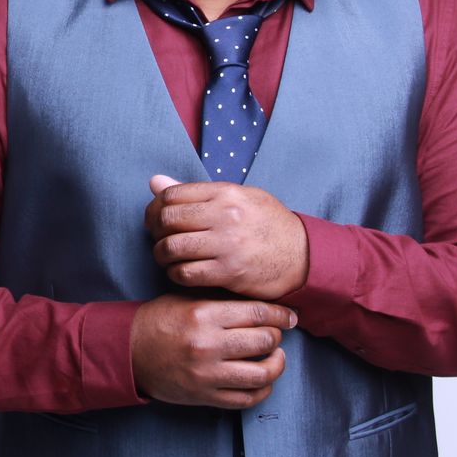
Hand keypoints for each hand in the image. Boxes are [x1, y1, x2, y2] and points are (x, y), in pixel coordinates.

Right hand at [129, 295, 295, 407]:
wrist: (128, 350)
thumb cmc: (159, 321)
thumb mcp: (187, 300)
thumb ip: (222, 302)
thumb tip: (262, 306)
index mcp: (204, 314)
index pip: (258, 312)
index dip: (280, 314)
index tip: (290, 317)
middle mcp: (208, 344)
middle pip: (265, 340)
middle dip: (276, 336)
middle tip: (276, 334)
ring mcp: (207, 373)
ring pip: (262, 373)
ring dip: (276, 365)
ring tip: (274, 357)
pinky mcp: (204, 395)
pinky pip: (246, 398)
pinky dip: (262, 390)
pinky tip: (262, 380)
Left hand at [144, 175, 309, 299]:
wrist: (302, 255)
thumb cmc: (267, 224)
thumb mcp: (237, 197)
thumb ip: (194, 192)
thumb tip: (154, 182)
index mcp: (225, 193)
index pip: (171, 195)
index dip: (155, 208)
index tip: (155, 219)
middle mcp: (225, 216)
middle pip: (167, 220)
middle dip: (155, 231)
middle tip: (158, 239)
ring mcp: (227, 245)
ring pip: (171, 248)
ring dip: (162, 255)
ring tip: (166, 257)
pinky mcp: (229, 272)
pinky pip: (186, 274)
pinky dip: (176, 274)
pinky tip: (180, 272)